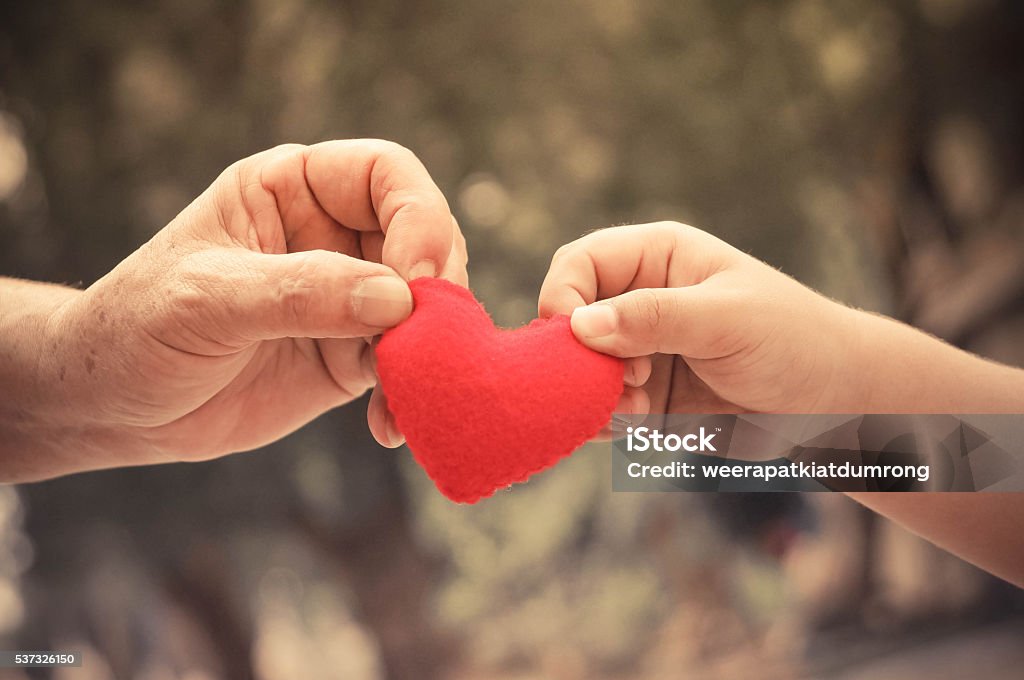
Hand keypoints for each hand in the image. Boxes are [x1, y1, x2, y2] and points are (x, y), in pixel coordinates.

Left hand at [27, 140, 465, 476]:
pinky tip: (389, 428)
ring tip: (407, 397)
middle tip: (425, 343)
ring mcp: (347, 300)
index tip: (416, 278)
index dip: (420, 216)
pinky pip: (406, 368)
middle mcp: (332, 237)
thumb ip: (300, 292)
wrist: (114, 405)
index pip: (387, 175)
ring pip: (425, 311)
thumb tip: (399, 298)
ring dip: (430, 353)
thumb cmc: (139, 327)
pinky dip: (411, 396)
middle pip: (424, 242)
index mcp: (294, 190)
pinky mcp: (351, 357)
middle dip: (436, 292)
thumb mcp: (208, 300)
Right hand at [540, 221, 1023, 422]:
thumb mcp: (725, 320)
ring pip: (580, 371)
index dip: (564, 297)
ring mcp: (640, 352)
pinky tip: (639, 425)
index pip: (580, 264)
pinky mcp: (646, 397)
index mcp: (656, 258)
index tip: (572, 338)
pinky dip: (606, 421)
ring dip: (595, 394)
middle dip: (580, 355)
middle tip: (623, 381)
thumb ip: (653, 317)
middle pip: (569, 320)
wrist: (836, 405)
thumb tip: (578, 325)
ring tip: (639, 407)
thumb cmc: (793, 342)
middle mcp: (639, 301)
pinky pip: (601, 409)